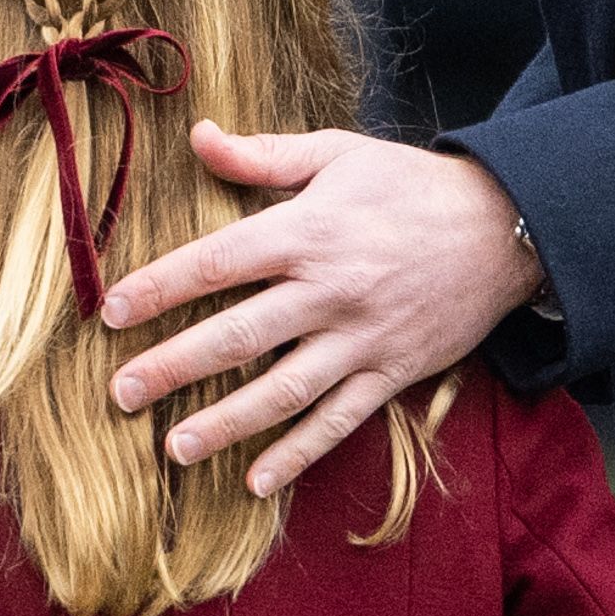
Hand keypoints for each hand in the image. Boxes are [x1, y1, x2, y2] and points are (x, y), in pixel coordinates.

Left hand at [101, 120, 540, 496]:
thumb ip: (263, 155)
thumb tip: (198, 134)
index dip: (161, 287)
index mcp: (308, 230)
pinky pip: (339, 420)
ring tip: (174, 447)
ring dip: (225, 422)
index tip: (111, 311)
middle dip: (174, 365)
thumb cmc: (409, 184)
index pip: (218, 261)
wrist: (503, 227)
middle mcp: (330, 289)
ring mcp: (362, 337)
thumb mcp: (338, 154)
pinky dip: (298, 454)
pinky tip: (257, 481)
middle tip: (120, 392)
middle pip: (239, 334)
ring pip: (283, 390)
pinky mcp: (392, 372)